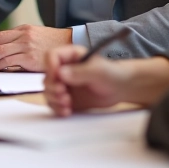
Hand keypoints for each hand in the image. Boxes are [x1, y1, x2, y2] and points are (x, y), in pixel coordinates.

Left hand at [0, 24, 71, 71]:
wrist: (70, 45)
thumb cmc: (54, 44)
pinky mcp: (30, 58)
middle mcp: (23, 36)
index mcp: (24, 29)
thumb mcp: (36, 35)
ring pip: (0, 52)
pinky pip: (8, 62)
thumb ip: (21, 40)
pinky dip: (0, 67)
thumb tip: (4, 51)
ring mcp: (26, 46)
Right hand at [44, 47, 168, 116]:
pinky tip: (67, 111)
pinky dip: (57, 108)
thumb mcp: (99, 71)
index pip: (51, 56)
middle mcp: (64, 69)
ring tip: (67, 104)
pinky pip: (54, 103)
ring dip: (54, 99)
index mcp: (70, 56)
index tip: (58, 78)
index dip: (50, 67)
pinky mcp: (66, 98)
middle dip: (53, 87)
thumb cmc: (112, 74)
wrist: (121, 88)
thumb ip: (80, 72)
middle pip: (47, 76)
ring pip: (48, 91)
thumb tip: (61, 74)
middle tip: (64, 94)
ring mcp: (64, 84)